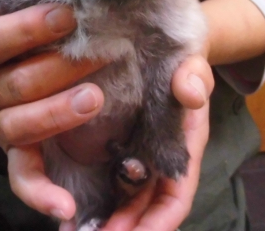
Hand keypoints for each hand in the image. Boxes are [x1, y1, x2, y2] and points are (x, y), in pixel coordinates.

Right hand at [0, 3, 105, 219]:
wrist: (18, 62)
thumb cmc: (41, 27)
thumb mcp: (38, 6)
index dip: (28, 28)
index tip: (68, 15)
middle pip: (15, 82)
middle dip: (61, 67)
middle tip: (107, 50)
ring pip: (19, 126)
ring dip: (57, 113)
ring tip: (94, 99)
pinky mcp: (18, 150)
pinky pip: (22, 176)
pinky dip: (40, 193)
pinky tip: (65, 206)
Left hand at [97, 54, 213, 230]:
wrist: (168, 52)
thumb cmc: (184, 63)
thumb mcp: (192, 66)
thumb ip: (194, 78)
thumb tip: (189, 94)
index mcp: (183, 152)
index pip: (176, 198)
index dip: (158, 223)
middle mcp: (160, 163)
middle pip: (146, 210)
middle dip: (125, 230)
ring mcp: (139, 159)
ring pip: (125, 203)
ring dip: (106, 224)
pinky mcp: (118, 150)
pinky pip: (107, 183)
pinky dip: (94, 203)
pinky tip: (69, 216)